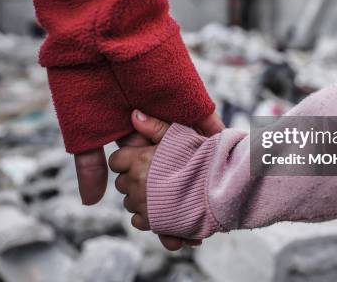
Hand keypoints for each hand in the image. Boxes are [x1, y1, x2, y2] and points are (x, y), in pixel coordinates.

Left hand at [74, 111, 223, 249]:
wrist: (219, 187)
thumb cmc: (202, 158)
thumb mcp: (180, 136)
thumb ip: (155, 126)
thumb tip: (134, 114)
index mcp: (139, 160)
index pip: (116, 161)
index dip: (127, 160)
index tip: (141, 160)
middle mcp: (137, 183)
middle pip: (122, 183)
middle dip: (134, 180)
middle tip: (155, 176)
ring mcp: (143, 204)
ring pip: (129, 202)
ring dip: (140, 198)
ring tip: (162, 192)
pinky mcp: (152, 222)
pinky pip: (137, 220)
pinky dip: (147, 216)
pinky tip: (162, 208)